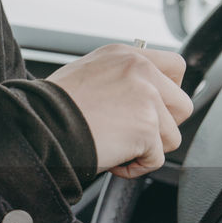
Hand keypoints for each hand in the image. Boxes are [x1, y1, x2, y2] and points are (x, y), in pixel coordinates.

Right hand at [46, 44, 192, 177]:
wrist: (39, 126)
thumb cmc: (50, 108)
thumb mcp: (87, 75)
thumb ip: (118, 80)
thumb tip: (135, 101)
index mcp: (126, 55)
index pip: (175, 66)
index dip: (169, 93)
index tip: (154, 109)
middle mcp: (140, 71)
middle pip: (182, 104)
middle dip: (163, 126)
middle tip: (135, 134)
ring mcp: (147, 98)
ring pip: (172, 136)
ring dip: (148, 149)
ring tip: (117, 148)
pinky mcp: (146, 128)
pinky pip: (156, 159)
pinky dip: (135, 167)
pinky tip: (112, 160)